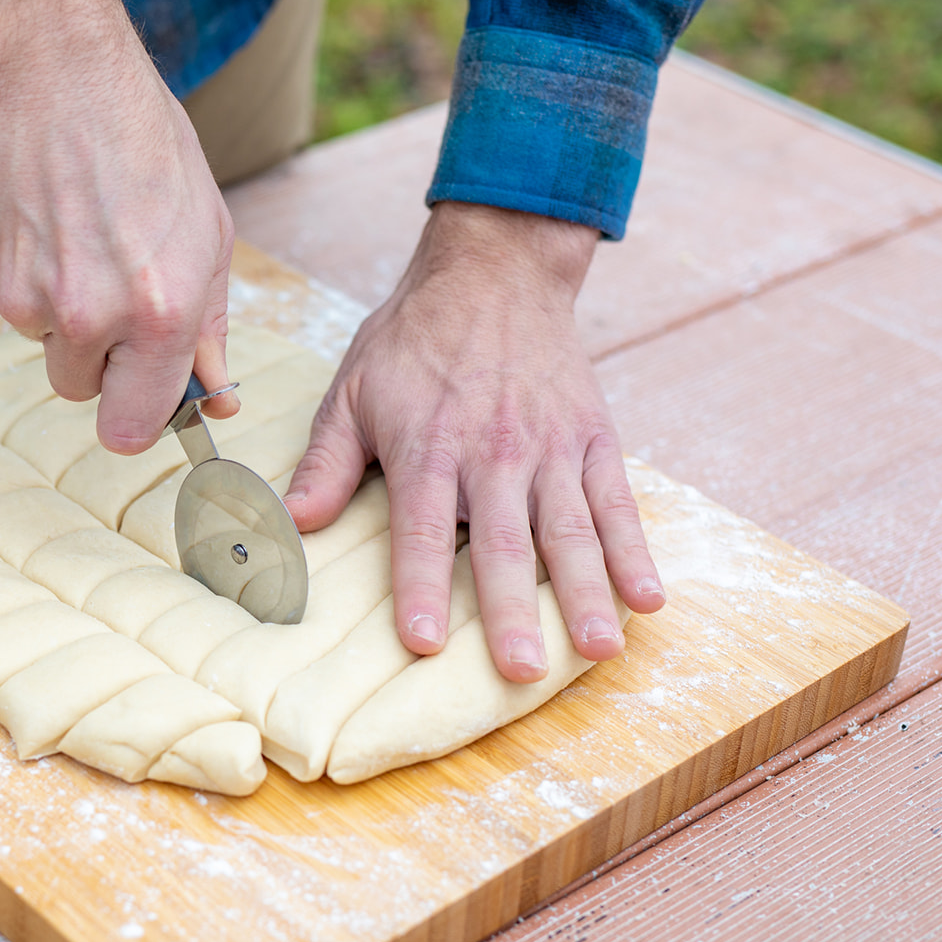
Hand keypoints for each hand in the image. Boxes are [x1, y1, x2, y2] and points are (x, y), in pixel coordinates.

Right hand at [0, 0, 236, 453]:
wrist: (54, 69)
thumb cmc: (145, 142)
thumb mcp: (207, 233)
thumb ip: (207, 327)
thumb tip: (214, 396)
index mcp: (160, 312)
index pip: (132, 429)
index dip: (135, 416)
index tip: (138, 397)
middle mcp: (90, 316)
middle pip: (80, 391)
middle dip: (98, 359)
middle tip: (111, 287)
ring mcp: (26, 298)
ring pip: (43, 344)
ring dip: (59, 311)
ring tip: (78, 235)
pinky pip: (5, 304)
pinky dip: (23, 275)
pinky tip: (41, 219)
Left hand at [284, 202, 665, 680]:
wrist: (495, 272)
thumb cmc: (413, 339)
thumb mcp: (352, 390)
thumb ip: (328, 461)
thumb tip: (293, 521)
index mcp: (429, 445)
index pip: (422, 528)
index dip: (421, 586)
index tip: (424, 641)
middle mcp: (494, 452)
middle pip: (503, 542)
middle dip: (512, 609)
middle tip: (519, 670)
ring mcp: (551, 446)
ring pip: (570, 530)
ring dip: (587, 592)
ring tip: (599, 649)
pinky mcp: (593, 437)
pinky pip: (617, 501)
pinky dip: (635, 549)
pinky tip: (649, 598)